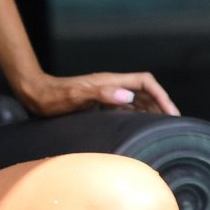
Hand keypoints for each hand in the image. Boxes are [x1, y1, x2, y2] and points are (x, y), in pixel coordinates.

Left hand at [16, 70, 178, 118]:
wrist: (35, 95)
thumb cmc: (53, 97)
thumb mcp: (76, 96)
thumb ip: (101, 94)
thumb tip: (128, 96)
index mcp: (110, 81)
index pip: (145, 82)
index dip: (161, 95)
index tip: (171, 112)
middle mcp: (111, 86)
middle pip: (145, 91)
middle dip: (161, 104)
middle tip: (173, 123)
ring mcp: (106, 95)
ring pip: (137, 100)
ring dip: (151, 111)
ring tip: (162, 127)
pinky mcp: (99, 104)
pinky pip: (125, 109)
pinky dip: (137, 116)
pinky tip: (140, 127)